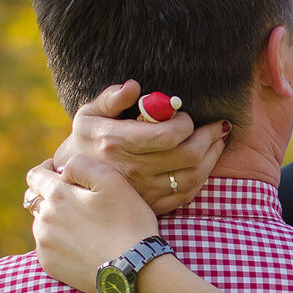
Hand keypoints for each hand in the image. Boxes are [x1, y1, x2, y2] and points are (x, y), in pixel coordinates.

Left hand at [24, 156, 159, 292]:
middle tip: (78, 202)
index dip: (46, 169)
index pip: (35, 175)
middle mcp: (44, 218)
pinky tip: (82, 245)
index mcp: (57, 195)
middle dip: (52, 196)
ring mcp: (44, 243)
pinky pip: (48, 246)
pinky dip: (60, 242)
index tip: (59, 172)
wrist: (133, 269)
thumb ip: (82, 164)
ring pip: (42, 223)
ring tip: (84, 227)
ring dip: (56, 220)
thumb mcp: (113, 181)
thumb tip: (63, 171)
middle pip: (37, 200)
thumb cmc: (128, 222)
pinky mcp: (49, 264)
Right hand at [52, 81, 227, 214]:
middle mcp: (133, 169)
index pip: (168, 135)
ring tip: (218, 140)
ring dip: (213, 155)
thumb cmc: (87, 141)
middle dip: (209, 136)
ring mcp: (145, 190)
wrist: (75, 181)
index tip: (186, 116)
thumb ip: (112, 98)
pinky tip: (205, 162)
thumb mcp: (89, 115)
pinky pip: (188, 193)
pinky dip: (203, 176)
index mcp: (117, 143)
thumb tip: (134, 87)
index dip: (186, 123)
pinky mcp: (153, 205)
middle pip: (188, 155)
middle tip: (218, 125)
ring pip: (195, 175)